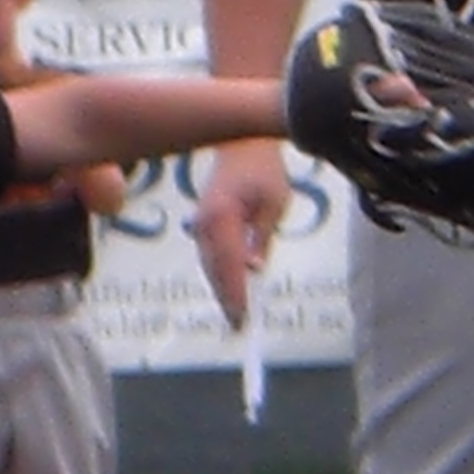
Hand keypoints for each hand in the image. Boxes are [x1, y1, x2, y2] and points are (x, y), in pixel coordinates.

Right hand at [190, 137, 294, 328]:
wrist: (242, 147)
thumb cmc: (264, 172)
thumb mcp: (273, 204)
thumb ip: (262, 237)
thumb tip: (254, 270)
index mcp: (222, 218)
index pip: (229, 264)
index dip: (236, 293)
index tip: (243, 317)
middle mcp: (204, 224)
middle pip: (215, 270)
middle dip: (227, 298)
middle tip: (240, 327)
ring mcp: (200, 224)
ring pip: (210, 266)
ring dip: (222, 290)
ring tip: (236, 316)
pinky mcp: (203, 225)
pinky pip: (211, 256)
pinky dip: (220, 275)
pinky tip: (231, 290)